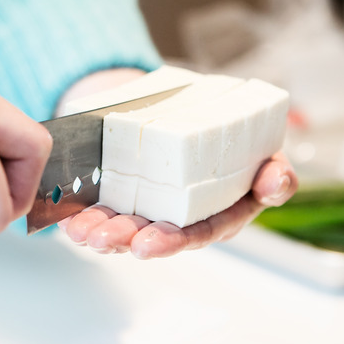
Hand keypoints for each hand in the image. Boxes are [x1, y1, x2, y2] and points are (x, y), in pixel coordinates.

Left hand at [59, 153, 296, 257]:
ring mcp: (145, 204)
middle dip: (124, 238)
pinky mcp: (118, 190)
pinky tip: (67, 216)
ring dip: (98, 230)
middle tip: (102, 237)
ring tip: (81, 230)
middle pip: (151, 234)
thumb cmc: (222, 131)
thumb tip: (276, 181)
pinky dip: (80, 213)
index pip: (195, 233)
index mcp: (214, 211)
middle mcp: (178, 214)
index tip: (147, 244)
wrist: (181, 99)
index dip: (171, 241)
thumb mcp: (256, 148)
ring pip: (121, 224)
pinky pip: (98, 206)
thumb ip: (273, 170)